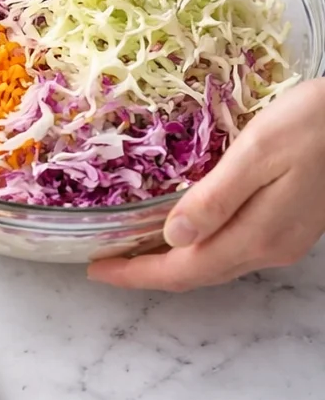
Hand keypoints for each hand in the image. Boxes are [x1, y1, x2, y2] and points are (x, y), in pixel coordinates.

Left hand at [89, 80, 324, 289]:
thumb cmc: (312, 124)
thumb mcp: (257, 151)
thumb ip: (216, 197)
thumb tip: (172, 237)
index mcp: (257, 234)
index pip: (185, 270)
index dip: (138, 274)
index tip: (97, 269)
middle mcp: (270, 247)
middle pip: (199, 274)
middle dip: (149, 273)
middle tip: (105, 259)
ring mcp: (284, 240)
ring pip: (217, 263)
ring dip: (174, 262)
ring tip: (133, 245)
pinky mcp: (291, 226)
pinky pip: (234, 247)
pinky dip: (201, 246)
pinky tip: (185, 227)